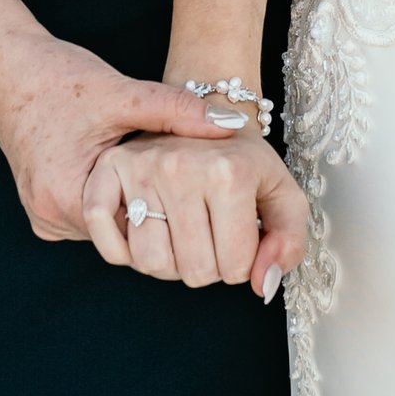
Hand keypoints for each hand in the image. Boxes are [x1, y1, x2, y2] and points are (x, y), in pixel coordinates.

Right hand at [0, 34, 237, 242]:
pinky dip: (116, 199)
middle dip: (159, 213)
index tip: (209, 201)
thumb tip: (232, 124)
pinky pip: (93, 216)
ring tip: (168, 180)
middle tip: (198, 191)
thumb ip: (177, 110)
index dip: (175, 218)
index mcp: (66, 196)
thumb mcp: (122, 93)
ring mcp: (44, 216)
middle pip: (124, 234)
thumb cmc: (57, 78)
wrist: (4, 65)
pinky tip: (135, 175)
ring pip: (110, 227)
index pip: (137, 232)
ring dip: (137, 205)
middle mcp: (50, 217)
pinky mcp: (45, 206)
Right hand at [82, 130, 310, 299]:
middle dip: (208, 266)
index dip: (242, 264)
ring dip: (168, 263)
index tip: (239, 236)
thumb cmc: (243, 162)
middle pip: (194, 271)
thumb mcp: (283, 194)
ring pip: (151, 263)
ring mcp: (141, 167)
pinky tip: (146, 234)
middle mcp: (182, 167)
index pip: (236, 268)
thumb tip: (264, 284)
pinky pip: (106, 238)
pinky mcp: (109, 170)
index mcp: (231, 173)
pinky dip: (123, 251)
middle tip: (211, 236)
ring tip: (181, 234)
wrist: (207, 111)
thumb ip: (289, 242)